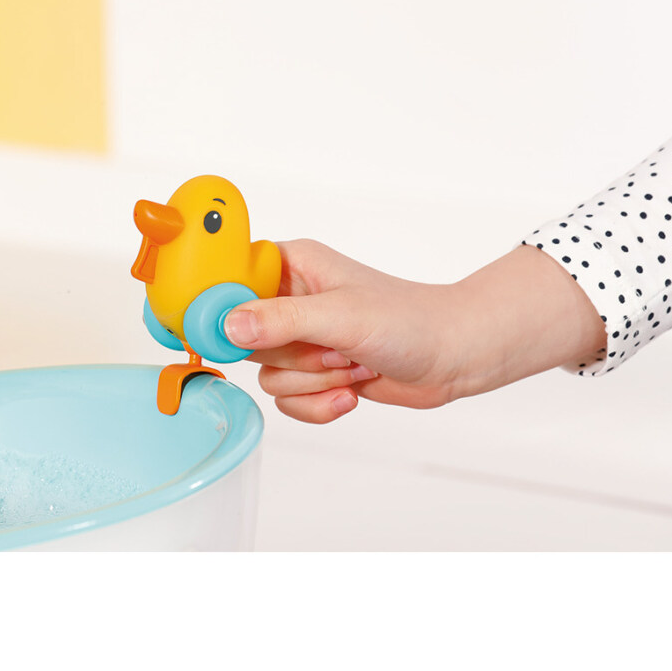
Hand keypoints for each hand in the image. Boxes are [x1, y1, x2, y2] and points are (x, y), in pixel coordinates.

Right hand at [223, 239, 606, 423]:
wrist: (453, 355)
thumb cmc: (410, 320)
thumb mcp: (341, 316)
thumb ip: (281, 319)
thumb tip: (227, 324)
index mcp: (290, 265)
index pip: (228, 280)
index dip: (218, 308)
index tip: (224, 333)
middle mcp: (289, 300)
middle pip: (244, 340)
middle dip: (292, 357)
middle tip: (331, 349)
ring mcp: (301, 339)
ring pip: (268, 376)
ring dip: (313, 383)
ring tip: (352, 365)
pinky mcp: (313, 372)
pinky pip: (288, 401)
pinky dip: (319, 405)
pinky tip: (352, 390)